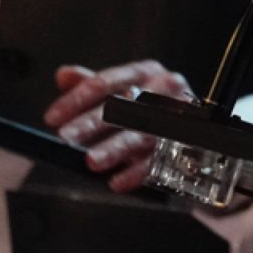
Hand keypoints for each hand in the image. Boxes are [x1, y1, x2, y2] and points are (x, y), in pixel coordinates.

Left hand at [44, 60, 194, 191]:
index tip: (52, 118)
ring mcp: (179, 117)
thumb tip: (63, 75)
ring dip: (113, 149)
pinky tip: (117, 181)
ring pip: (141, 134)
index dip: (76, 100)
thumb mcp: (126, 91)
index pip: (106, 82)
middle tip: (65, 138)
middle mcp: (166, 89)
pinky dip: (136, 172)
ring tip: (90, 162)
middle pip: (122, 106)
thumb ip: (94, 84)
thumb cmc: (155, 108)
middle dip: (90, 123)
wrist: (200, 130)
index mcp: (147, 71)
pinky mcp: (188, 145)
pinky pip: (159, 160)